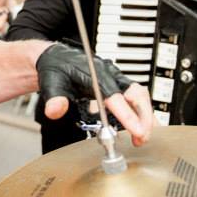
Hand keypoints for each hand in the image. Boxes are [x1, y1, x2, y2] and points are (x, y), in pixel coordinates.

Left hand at [36, 42, 152, 145]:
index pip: (116, 97)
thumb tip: (55, 111)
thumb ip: (54, 98)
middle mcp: (110, 75)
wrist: (57, 58)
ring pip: (140, 96)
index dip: (127, 115)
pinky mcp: (118, 85)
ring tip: (143, 138)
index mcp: (96, 75)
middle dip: (144, 117)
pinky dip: (142, 114)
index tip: (137, 131)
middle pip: (136, 94)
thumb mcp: (50, 83)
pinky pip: (136, 98)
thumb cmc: (56, 69)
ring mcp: (116, 79)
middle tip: (142, 138)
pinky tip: (141, 129)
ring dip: (145, 117)